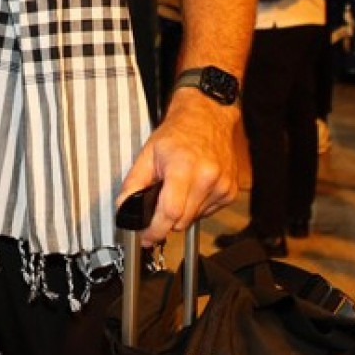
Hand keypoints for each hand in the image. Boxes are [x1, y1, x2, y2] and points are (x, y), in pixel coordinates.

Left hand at [116, 89, 239, 247]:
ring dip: (182, 211)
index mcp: (183, 167)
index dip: (155, 229)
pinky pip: (207, 212)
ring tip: (178, 187)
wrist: (208, 117)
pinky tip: (193, 187)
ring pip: (194, 219)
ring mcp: (222, 186)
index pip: (170, 212)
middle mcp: (207, 178)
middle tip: (158, 203)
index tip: (146, 237)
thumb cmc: (178, 133)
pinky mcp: (230, 192)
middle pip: (181, 220)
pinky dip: (196, 206)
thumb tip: (123, 207)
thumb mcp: (148, 153)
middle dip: (165, 219)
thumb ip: (133, 183)